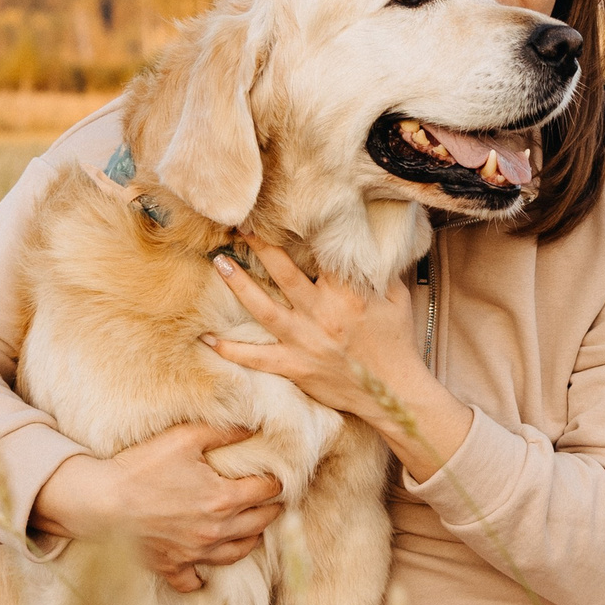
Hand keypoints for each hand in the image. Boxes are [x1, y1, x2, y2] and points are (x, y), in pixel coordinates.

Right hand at [31, 422, 284, 592]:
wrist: (99, 502)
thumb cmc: (140, 468)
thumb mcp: (183, 438)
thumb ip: (223, 431)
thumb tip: (253, 426)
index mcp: (224, 500)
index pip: (267, 491)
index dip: (275, 480)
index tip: (276, 476)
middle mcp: (216, 531)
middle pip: (260, 523)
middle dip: (270, 509)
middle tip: (272, 500)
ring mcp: (194, 553)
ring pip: (238, 553)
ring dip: (250, 539)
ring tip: (252, 528)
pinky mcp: (172, 566)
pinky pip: (194, 580)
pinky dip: (202, 576)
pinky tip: (205, 569)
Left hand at [204, 243, 472, 481]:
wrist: (393, 392)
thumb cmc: (396, 341)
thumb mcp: (396, 297)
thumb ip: (379, 267)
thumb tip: (370, 236)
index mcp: (349, 293)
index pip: (320, 253)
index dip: (300, 230)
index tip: (279, 211)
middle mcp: (324, 314)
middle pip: (285, 273)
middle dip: (261, 246)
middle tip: (239, 226)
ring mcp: (306, 341)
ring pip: (264, 309)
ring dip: (239, 286)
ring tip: (220, 263)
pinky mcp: (295, 366)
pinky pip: (256, 357)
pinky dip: (230, 350)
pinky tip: (207, 338)